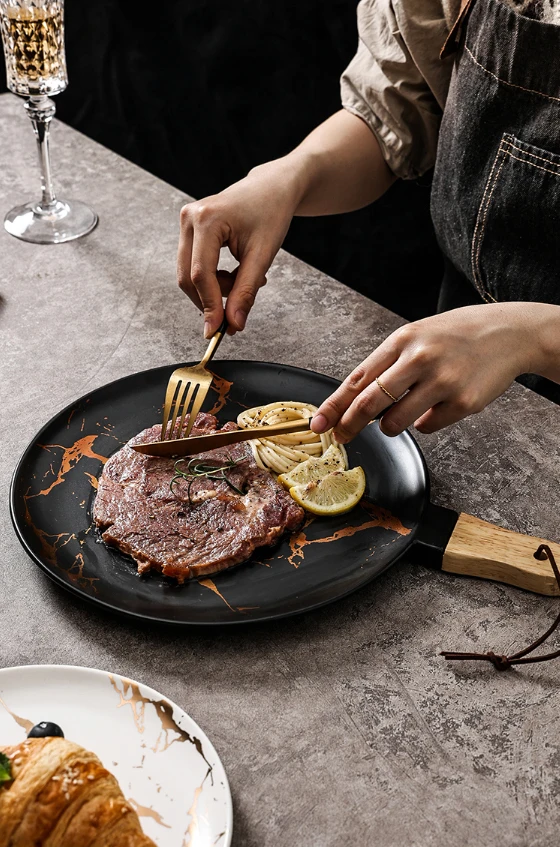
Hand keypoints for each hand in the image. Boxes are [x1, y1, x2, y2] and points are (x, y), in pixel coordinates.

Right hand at [177, 110, 395, 337]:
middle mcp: (190, 218)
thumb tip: (233, 324)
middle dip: (212, 299)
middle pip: (189, 277)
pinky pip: (194, 265)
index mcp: (207, 219)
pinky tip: (236, 271)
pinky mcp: (189, 229)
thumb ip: (246, 292)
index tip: (217, 331)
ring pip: (190, 274)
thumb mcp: (263, 256)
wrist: (272, 188)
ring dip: (216, 288)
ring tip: (246, 279)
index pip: (201, 275)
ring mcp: (186, 222)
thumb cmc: (271, 213)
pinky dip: (214, 278)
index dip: (209, 306)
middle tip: (238, 310)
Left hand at [311, 303, 540, 439]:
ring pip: (396, 422)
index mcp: (403, 340)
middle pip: (370, 403)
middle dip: (350, 424)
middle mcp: (421, 358)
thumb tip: (354, 401)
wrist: (510, 332)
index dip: (334, 405)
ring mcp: (443, 381)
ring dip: (391, 426)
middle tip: (341, 436)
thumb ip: (388, 364)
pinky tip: (439, 404)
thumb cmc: (457, 335)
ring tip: (403, 412)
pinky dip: (426, 422)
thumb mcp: (418, 336)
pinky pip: (428, 427)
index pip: (358, 378)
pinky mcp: (465, 402)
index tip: (318, 424)